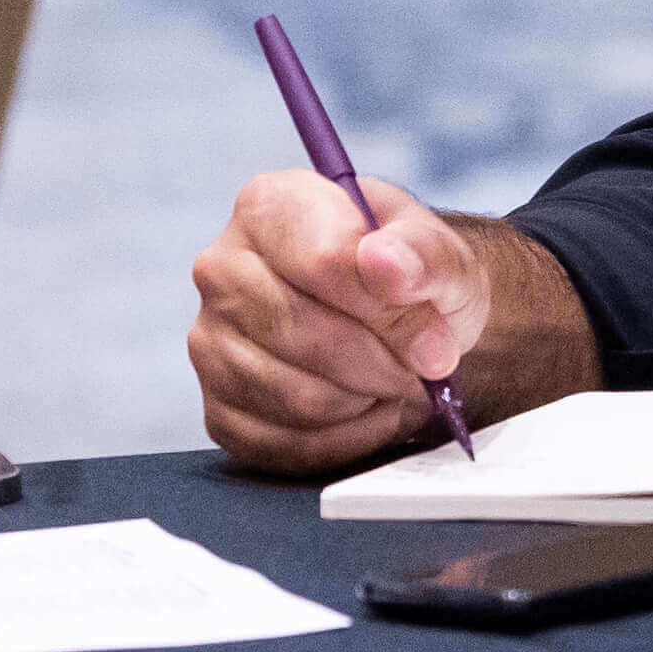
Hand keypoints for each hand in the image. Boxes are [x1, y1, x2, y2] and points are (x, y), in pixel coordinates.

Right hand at [189, 170, 497, 474]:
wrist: (402, 322)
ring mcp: (210, 341)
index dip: (390, 311)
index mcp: (269, 206)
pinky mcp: (219, 408)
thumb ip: (423, 254)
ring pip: (297, 397)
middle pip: (304, 334)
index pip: (323, 262)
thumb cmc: (413, 279)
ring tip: (393, 381)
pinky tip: (366, 410)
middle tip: (421, 367)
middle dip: (381, 363)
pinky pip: (285, 445)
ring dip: (366, 401)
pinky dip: (344, 439)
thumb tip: (384, 264)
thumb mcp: (441, 255)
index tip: (435, 337)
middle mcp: (222, 269)